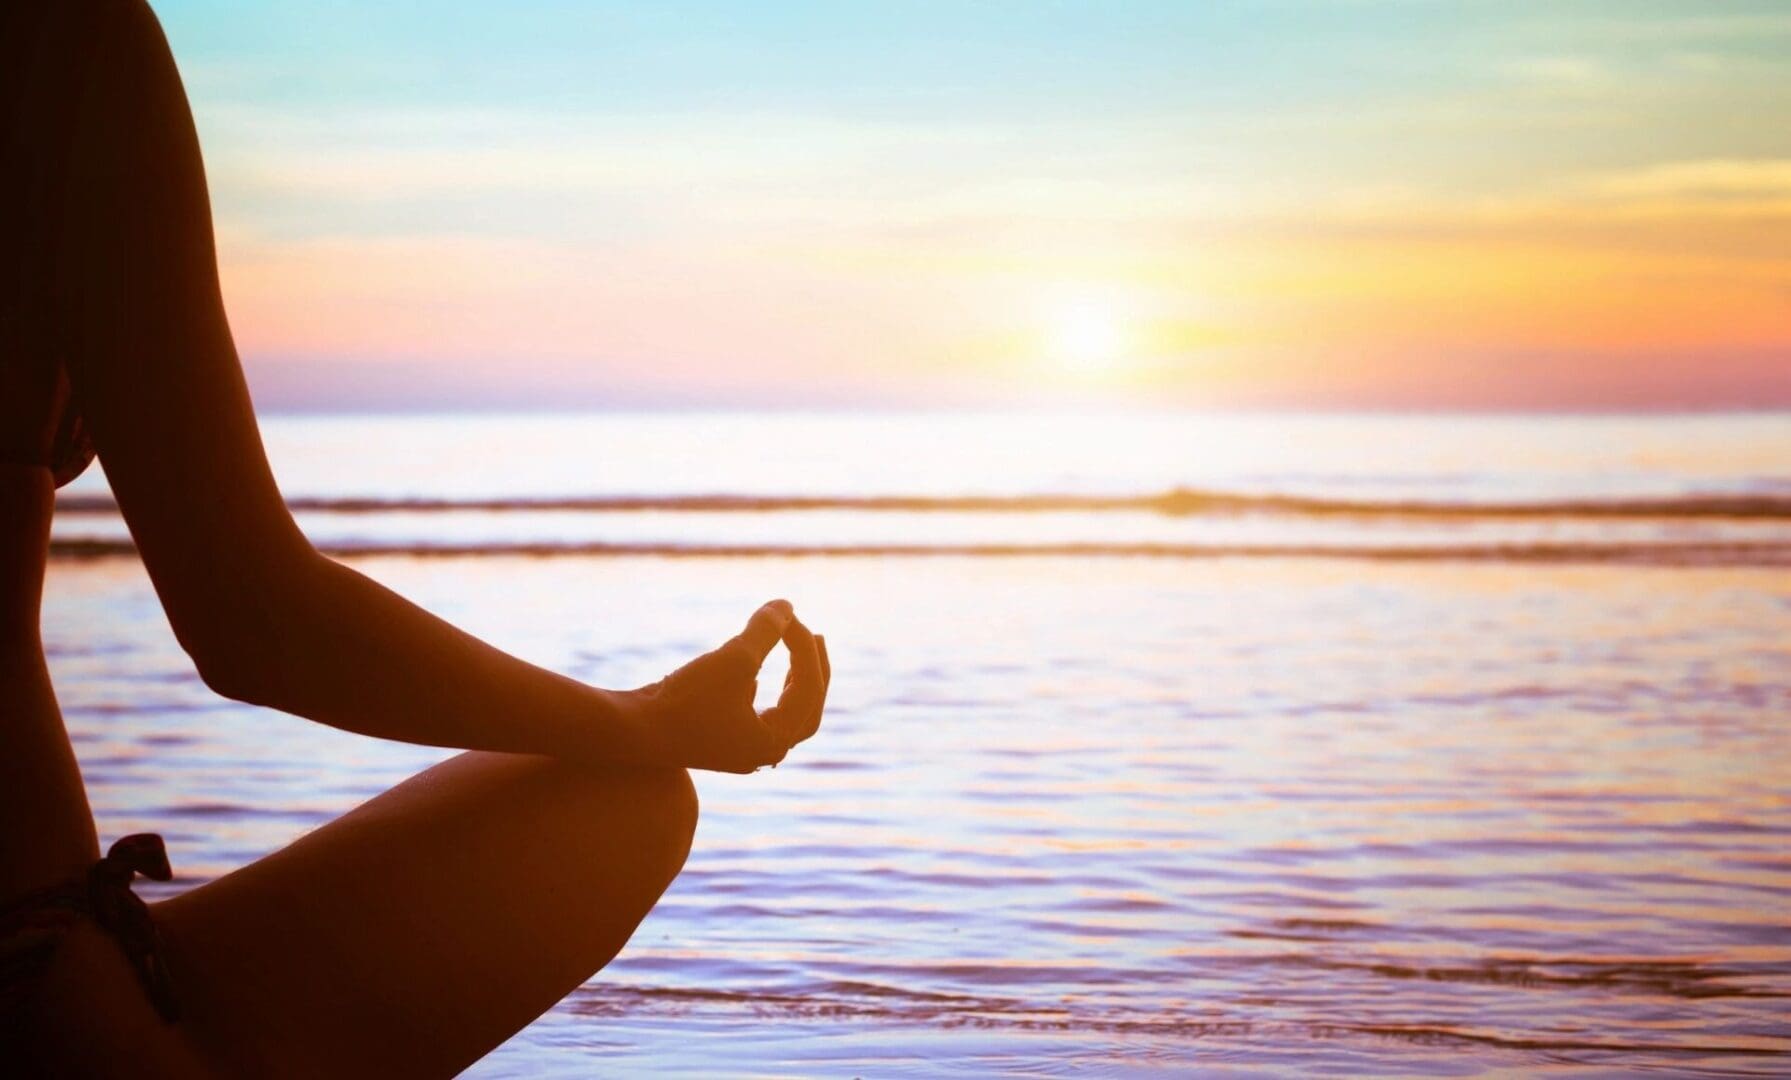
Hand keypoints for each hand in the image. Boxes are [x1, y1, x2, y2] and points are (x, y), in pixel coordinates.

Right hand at [627, 600, 830, 773]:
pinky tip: (751, 672)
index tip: (789, 614)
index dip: (804, 647)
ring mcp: (738, 749)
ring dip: (791, 680)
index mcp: (773, 742)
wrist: (627, 731)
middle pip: (805, 709)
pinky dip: (762, 690)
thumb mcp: (732, 659)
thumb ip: (764, 632)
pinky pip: (753, 715)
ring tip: (795, 647)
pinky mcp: (715, 739)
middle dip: (813, 670)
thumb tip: (786, 605)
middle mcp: (760, 753)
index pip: (807, 688)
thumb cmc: (684, 699)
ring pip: (781, 713)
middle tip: (814, 636)